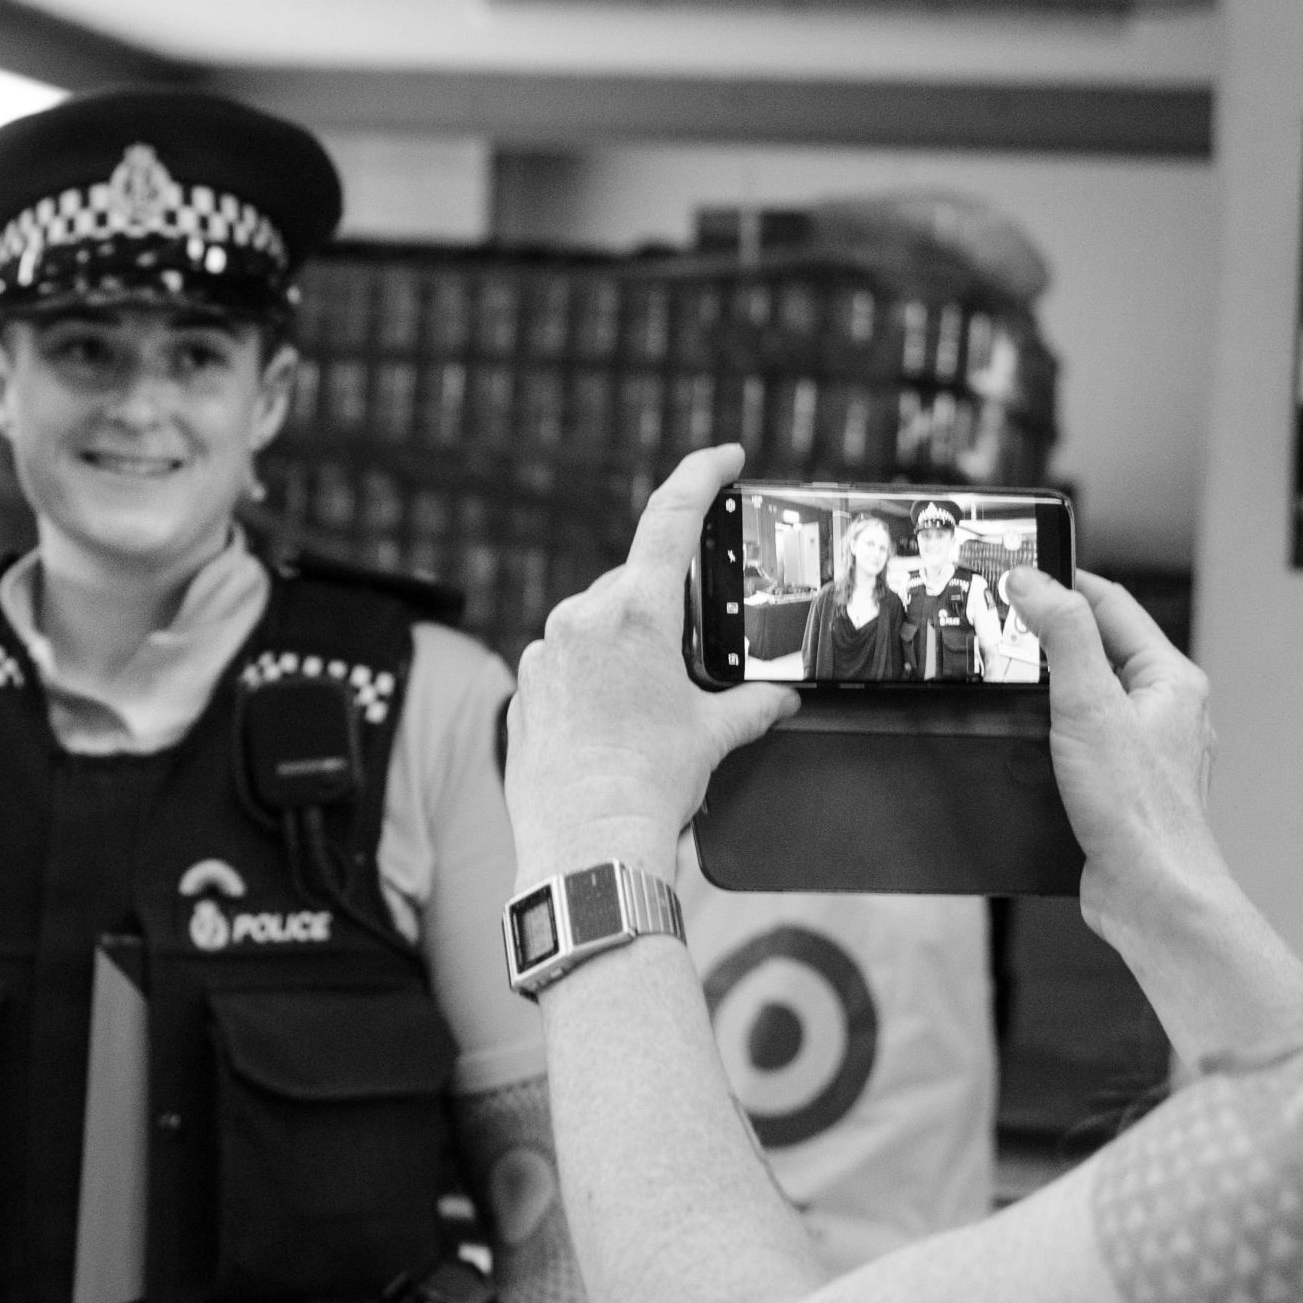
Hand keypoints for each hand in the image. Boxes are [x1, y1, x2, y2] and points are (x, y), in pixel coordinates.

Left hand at [505, 446, 796, 883]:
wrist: (586, 845)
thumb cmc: (651, 785)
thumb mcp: (714, 735)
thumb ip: (752, 705)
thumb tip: (781, 700)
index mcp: (634, 612)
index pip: (671, 518)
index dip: (701, 476)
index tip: (726, 457)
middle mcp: (581, 619)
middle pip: (632, 582)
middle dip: (665, 606)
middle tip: (694, 657)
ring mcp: (543, 653)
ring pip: (594, 624)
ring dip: (624, 646)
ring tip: (649, 709)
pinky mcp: (522, 689)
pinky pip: (562, 663)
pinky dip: (589, 678)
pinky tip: (609, 726)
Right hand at [1003, 567, 1231, 941]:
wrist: (1153, 893)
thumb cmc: (1137, 811)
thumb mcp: (1088, 705)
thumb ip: (1062, 634)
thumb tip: (1032, 580)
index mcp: (1171, 680)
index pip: (1114, 605)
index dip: (1066, 580)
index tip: (1022, 570)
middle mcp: (1167, 710)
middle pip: (1104, 647)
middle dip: (1054, 630)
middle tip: (1003, 616)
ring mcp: (1148, 749)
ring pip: (1094, 694)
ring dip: (1052, 680)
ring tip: (1008, 672)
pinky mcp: (1125, 785)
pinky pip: (1087, 736)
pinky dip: (1055, 726)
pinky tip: (1029, 739)